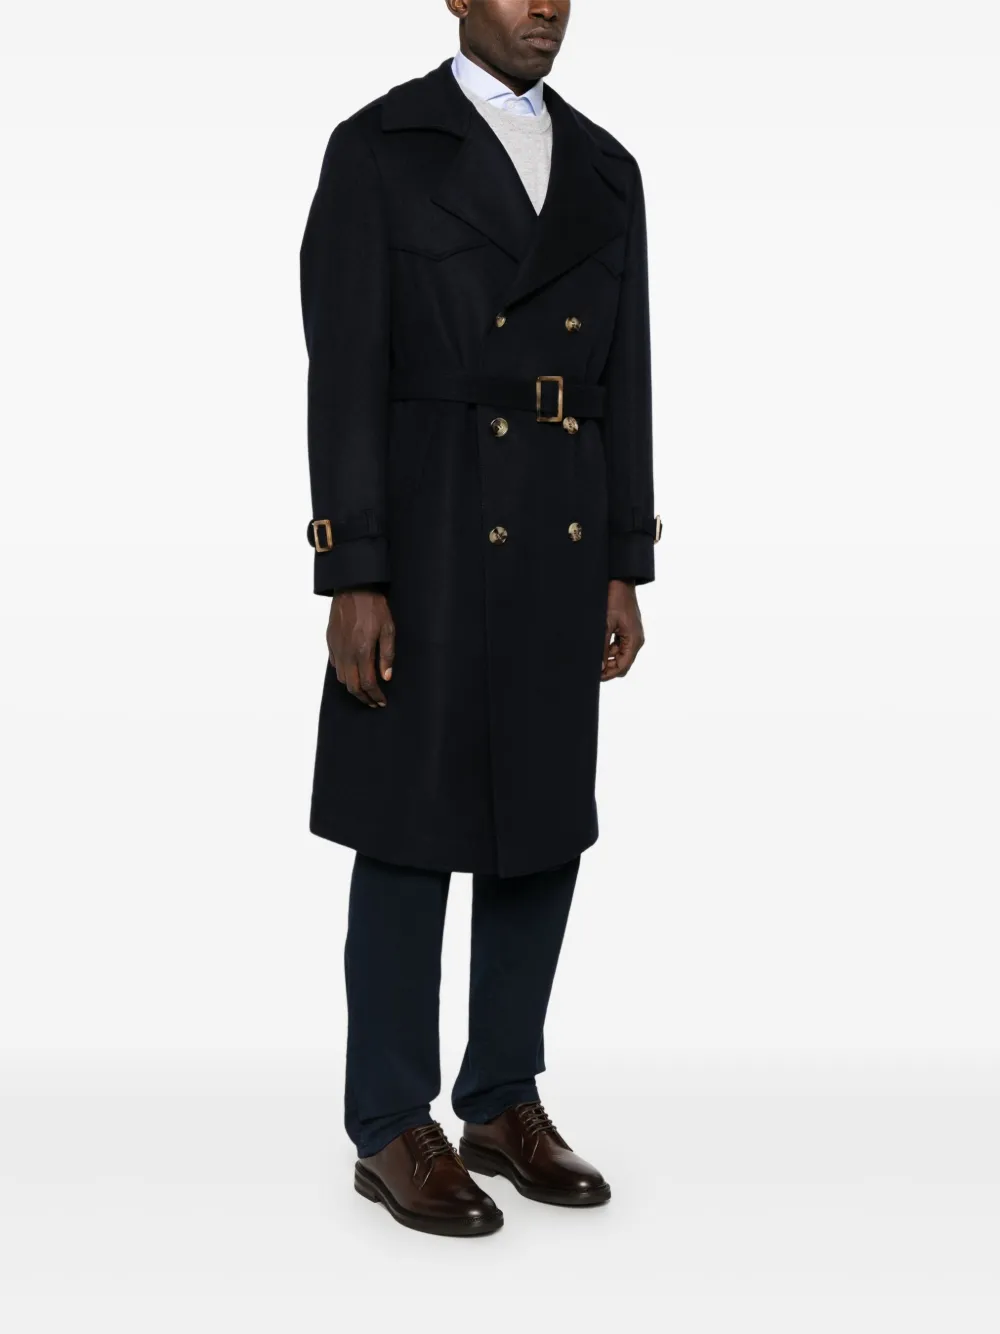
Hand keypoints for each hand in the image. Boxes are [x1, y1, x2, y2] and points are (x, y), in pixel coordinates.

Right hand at [327, 589, 394, 706]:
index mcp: (362, 651)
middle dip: (364, 698)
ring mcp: (336, 648)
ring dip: (353, 688)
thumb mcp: (388, 629)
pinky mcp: (331, 642)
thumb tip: (386, 677)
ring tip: (364, 691)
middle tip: (373, 702)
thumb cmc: (374, 607)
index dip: (375, 696)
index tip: (382, 701)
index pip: (368, 683)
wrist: (353, 588)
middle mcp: (347, 652)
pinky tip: (353, 674)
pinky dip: (344, 674)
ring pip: (341, 678)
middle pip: (352, 686)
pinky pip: (335, 665)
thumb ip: (387, 655)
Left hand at [602, 579, 644, 681]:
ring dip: (607, 658)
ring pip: (620, 655)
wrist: (621, 581)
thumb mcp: (606, 624)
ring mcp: (632, 635)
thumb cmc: (615, 599)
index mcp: (634, 640)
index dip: (609, 674)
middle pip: (622, 663)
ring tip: (592, 657)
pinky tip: (597, 646)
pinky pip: (619, 646)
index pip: (623, 666)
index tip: (595, 676)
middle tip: (591, 669)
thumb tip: (599, 665)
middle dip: (608, 668)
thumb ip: (602, 646)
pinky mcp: (627, 630)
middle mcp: (636, 640)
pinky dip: (608, 649)